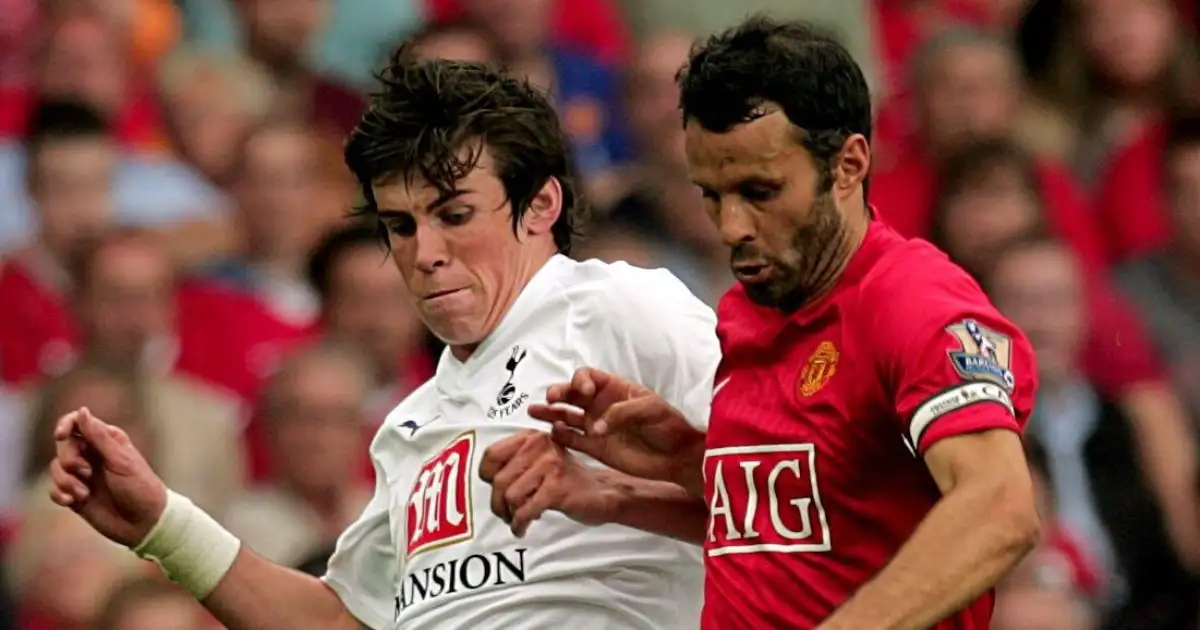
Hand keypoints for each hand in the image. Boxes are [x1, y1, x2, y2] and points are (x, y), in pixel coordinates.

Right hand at [48, 407, 167, 546]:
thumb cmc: (140, 487)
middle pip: (64, 445)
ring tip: (84, 493)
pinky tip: (73, 501)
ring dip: (65, 480)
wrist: (145, 523)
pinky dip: (59, 494)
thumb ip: (99, 437)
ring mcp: (83, 475)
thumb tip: (82, 411)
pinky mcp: (76, 494)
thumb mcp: (121, 460)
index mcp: (107, 440)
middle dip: (69, 459)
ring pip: (56, 467)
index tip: (61, 436)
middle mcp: (93, 455)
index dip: (65, 425)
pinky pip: (54, 489)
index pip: (78, 422)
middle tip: (87, 472)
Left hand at [479, 430, 622, 537]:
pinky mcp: (557, 487)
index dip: (487, 476)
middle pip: (499, 480)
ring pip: (511, 496)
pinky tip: (523, 528)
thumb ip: (515, 463)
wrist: (602, 492)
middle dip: (498, 503)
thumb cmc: (565, 479)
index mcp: (531, 437)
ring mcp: (550, 465)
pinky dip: (520, 524)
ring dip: (510, 515)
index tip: (494, 488)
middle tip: (505, 514)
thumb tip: (486, 480)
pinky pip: (526, 510)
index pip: (492, 455)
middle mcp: (539, 445)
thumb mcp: (538, 462)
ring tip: (517, 519)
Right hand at [527, 367, 705, 490]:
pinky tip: (553, 432)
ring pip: (566, 415)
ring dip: (550, 412)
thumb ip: (622, 412)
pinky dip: (560, 436)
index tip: (585, 390)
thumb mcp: (650, 409)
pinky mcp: (595, 447)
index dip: (581, 380)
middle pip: (571, 394)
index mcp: (614, 389)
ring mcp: (595, 426)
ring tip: (534, 411)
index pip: (588, 377)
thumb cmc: (668, 425)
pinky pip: (572, 439)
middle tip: (550, 398)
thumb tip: (596, 426)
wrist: (677, 456)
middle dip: (558, 393)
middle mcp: (600, 405)